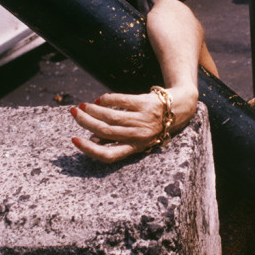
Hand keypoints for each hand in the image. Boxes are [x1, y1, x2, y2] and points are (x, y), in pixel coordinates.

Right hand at [71, 89, 186, 162]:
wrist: (180, 108)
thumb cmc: (154, 125)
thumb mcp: (140, 138)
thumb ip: (119, 139)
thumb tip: (92, 138)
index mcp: (136, 148)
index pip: (109, 155)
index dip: (89, 150)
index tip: (74, 140)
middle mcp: (139, 136)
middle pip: (105, 131)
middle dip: (86, 122)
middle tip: (74, 114)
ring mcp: (142, 119)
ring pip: (111, 116)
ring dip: (93, 110)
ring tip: (83, 106)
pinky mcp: (145, 103)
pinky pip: (121, 100)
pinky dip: (107, 99)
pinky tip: (99, 99)